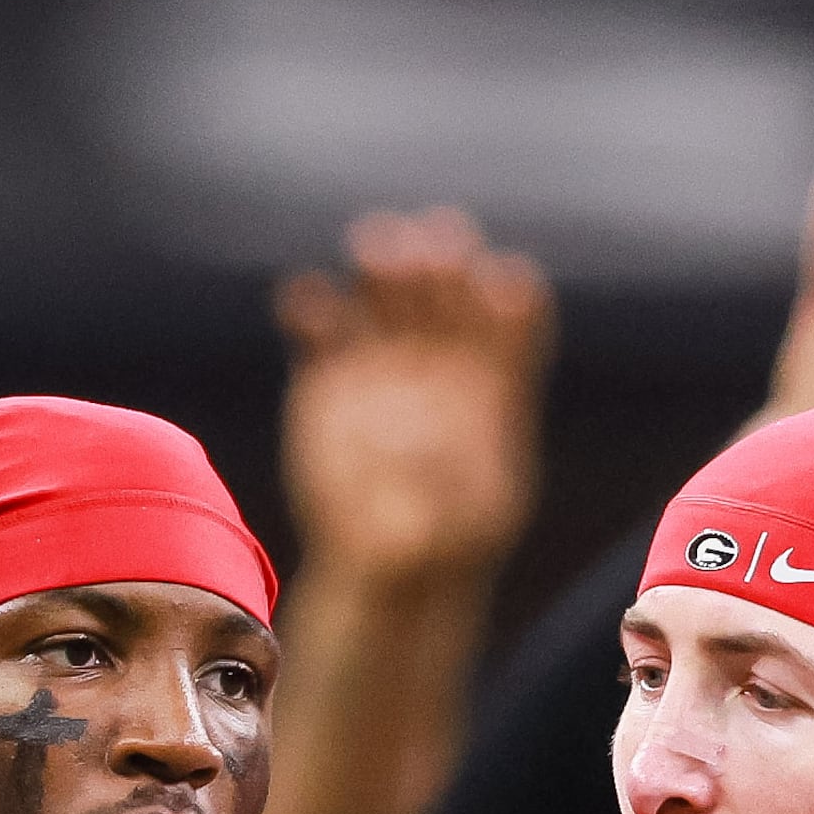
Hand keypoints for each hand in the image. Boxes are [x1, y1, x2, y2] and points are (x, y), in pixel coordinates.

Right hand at [274, 208, 551, 581]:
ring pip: (384, 296)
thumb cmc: (448, 544)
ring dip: (379, 266)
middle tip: (429, 247)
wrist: (391, 566)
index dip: (503, 299)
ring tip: (372, 247)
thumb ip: (457, 474)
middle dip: (439, 267)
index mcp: (494, 378)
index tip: (496, 283)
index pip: (508, 319)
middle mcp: (441, 357)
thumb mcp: (469, 517)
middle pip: (444, 293)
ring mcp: (384, 362)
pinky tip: (305, 296)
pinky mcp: (327, 378)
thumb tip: (422, 438)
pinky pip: (317, 328)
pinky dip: (307, 306)